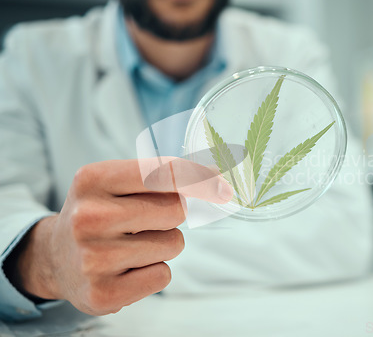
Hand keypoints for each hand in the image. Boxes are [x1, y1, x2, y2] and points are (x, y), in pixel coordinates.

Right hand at [16, 158, 232, 315]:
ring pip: (174, 244)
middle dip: (173, 214)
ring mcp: (93, 258)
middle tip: (146, 219)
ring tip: (131, 244)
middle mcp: (88, 217)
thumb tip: (216, 176)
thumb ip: (161, 175)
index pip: (163, 172)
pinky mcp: (103, 293)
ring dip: (164, 243)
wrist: (55, 257)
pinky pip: (163, 276)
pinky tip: (127, 268)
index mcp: (92, 180)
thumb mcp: (115, 182)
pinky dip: (154, 271)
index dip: (200, 177)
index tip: (222, 185)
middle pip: (176, 209)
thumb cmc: (98, 212)